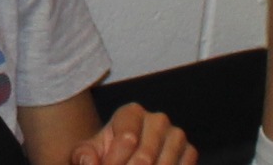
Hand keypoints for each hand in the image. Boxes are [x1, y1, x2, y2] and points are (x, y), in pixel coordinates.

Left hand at [68, 104, 194, 164]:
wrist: (123, 159)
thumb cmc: (104, 155)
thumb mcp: (87, 153)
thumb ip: (83, 156)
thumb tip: (90, 163)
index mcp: (131, 112)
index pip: (127, 140)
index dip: (113, 163)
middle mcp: (158, 120)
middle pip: (145, 158)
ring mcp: (177, 135)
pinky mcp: (189, 152)